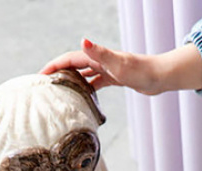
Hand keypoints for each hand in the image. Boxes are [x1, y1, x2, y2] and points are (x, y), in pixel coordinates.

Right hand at [41, 39, 201, 94]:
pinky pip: (96, 83)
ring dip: (72, 82)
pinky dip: (87, 89)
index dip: (55, 66)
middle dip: (59, 73)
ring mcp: (108, 69)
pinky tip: (82, 99)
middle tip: (45, 87)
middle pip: (74, 66)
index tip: (41, 77)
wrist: (160, 77)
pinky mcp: (115, 78)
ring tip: (60, 94)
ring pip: (84, 75)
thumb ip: (100, 53)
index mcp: (98, 57)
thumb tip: (83, 40)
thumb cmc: (141, 71)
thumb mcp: (118, 64)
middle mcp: (101, 60)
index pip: (70, 59)